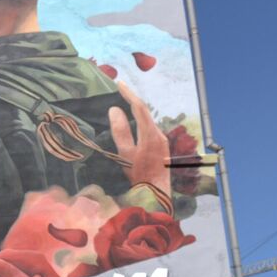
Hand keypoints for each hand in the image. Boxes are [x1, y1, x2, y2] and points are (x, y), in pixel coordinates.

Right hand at [108, 81, 170, 199]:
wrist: (156, 192)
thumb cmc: (138, 175)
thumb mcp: (125, 153)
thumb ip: (120, 131)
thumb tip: (114, 110)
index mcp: (150, 134)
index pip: (139, 108)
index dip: (129, 94)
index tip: (119, 84)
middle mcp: (159, 133)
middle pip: (145, 111)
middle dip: (132, 99)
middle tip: (120, 90)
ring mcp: (162, 140)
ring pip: (148, 119)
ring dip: (136, 110)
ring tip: (124, 101)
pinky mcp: (161, 146)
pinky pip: (149, 127)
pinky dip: (140, 120)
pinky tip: (133, 121)